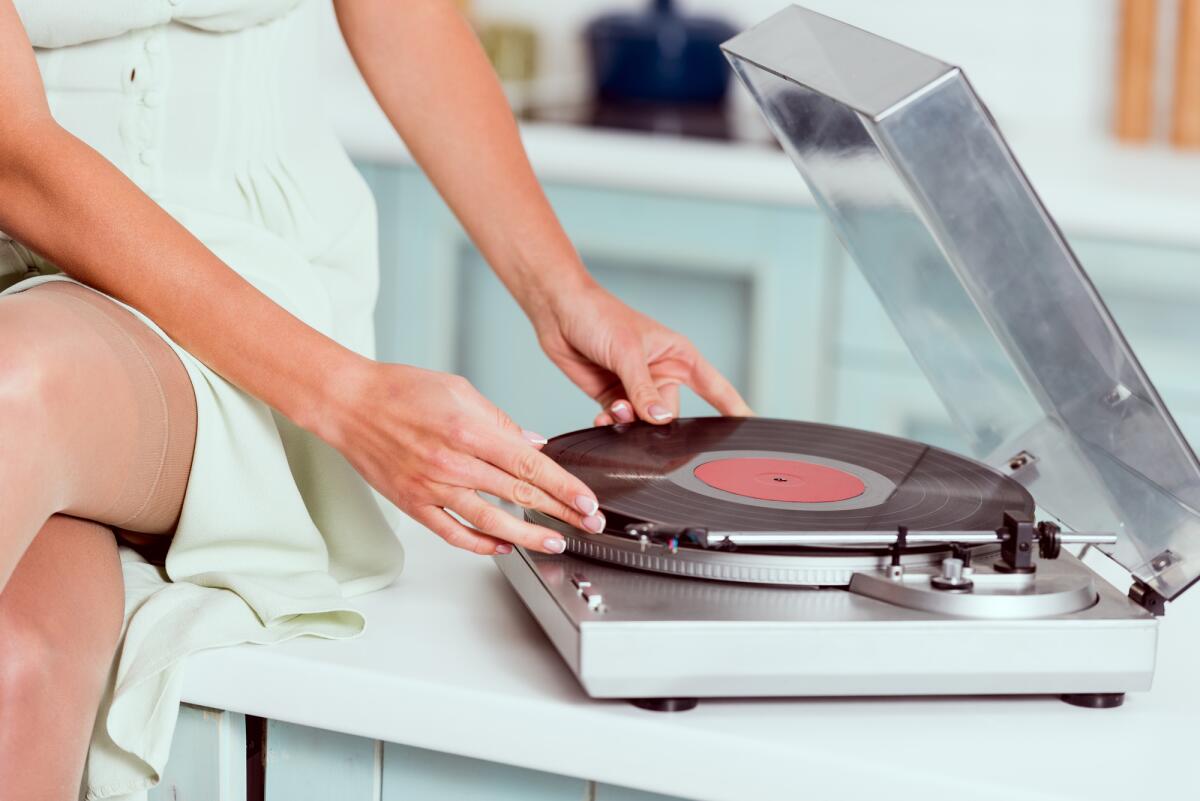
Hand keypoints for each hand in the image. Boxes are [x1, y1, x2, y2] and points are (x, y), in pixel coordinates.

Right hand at [321, 359, 604, 554]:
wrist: (348, 404)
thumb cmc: (400, 390)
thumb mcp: (459, 390)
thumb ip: (500, 421)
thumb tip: (534, 444)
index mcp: (468, 430)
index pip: (530, 464)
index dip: (564, 487)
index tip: (587, 501)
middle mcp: (452, 463)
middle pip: (518, 494)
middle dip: (559, 512)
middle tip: (586, 525)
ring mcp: (432, 488)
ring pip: (490, 521)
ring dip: (527, 535)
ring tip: (554, 541)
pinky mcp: (414, 504)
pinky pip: (453, 532)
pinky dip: (481, 544)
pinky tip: (504, 546)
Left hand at [532, 281, 752, 425]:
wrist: (559, 311)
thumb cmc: (598, 315)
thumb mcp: (626, 352)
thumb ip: (643, 389)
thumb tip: (660, 419)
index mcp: (678, 355)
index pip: (715, 388)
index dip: (734, 409)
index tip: (751, 428)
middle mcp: (661, 373)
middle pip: (673, 414)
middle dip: (657, 422)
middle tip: (639, 414)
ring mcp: (636, 386)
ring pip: (645, 422)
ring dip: (630, 422)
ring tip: (614, 408)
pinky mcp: (612, 396)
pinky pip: (622, 421)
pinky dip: (613, 423)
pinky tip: (603, 416)